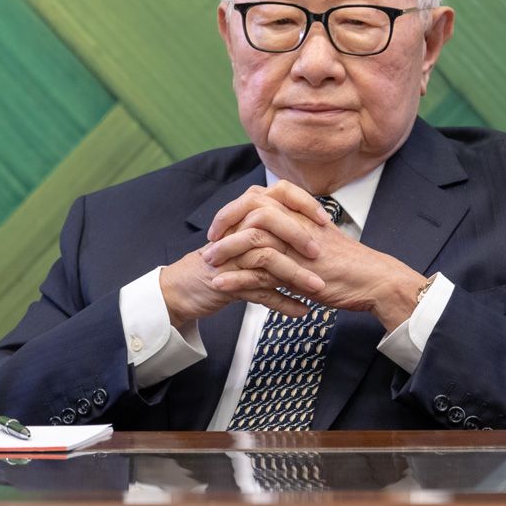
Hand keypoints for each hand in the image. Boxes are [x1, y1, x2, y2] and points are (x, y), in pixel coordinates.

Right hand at [159, 182, 330, 328]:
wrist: (181, 288)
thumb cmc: (219, 263)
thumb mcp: (244, 240)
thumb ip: (270, 227)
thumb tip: (306, 222)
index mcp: (244, 216)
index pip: (276, 195)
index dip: (301, 203)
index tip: (324, 220)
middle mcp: (236, 232)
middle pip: (270, 223)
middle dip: (298, 237)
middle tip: (319, 254)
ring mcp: (231, 258)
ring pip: (267, 259)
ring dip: (295, 275)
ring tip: (318, 289)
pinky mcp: (226, 284)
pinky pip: (259, 292)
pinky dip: (282, 303)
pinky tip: (300, 310)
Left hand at [203, 183, 425, 330]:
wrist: (373, 279)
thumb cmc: (348, 262)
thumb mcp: (318, 238)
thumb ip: (295, 230)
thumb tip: (273, 230)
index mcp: (300, 213)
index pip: (260, 197)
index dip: (236, 208)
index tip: (222, 224)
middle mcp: (296, 223)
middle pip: (250, 209)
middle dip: (224, 222)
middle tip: (211, 240)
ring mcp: (296, 247)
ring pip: (251, 238)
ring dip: (225, 251)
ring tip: (209, 263)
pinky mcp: (298, 272)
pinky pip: (259, 272)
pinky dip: (236, 279)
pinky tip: (221, 285)